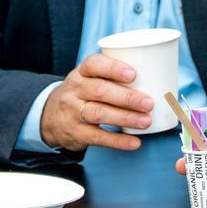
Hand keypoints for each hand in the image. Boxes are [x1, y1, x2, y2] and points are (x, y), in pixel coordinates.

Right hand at [40, 53, 155, 151]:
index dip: (113, 68)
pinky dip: (118, 141)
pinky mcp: (77, 133)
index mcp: (81, 73)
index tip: (133, 74)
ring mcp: (74, 112)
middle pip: (100, 91)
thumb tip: (155, 80)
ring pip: (98, 113)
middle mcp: (75, 91)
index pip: (93, 65)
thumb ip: (113, 78)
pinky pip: (98, 137)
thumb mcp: (89, 80)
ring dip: (125, 117)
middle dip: (127, 97)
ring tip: (146, 121)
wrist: (51, 117)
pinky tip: (134, 142)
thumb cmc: (82, 94)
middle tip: (148, 102)